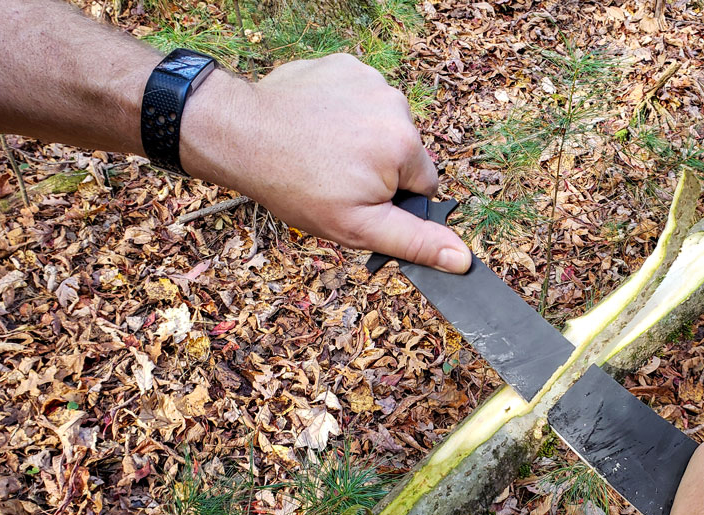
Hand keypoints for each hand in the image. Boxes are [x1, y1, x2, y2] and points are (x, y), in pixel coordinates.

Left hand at [182, 55, 471, 272]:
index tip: (358, 200)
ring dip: (360, 140)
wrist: (241, 135)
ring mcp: (369, 80)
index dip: (393, 200)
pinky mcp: (345, 66)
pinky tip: (316, 126)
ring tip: (322, 152)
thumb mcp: (359, 228)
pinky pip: (359, 99)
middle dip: (378, 169)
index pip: (423, 185)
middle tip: (335, 178)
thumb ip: (415, 242)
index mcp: (405, 146)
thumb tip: (463, 259)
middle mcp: (395, 105)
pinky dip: (342, 113)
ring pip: (381, 125)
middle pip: (403, 152)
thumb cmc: (297, 186)